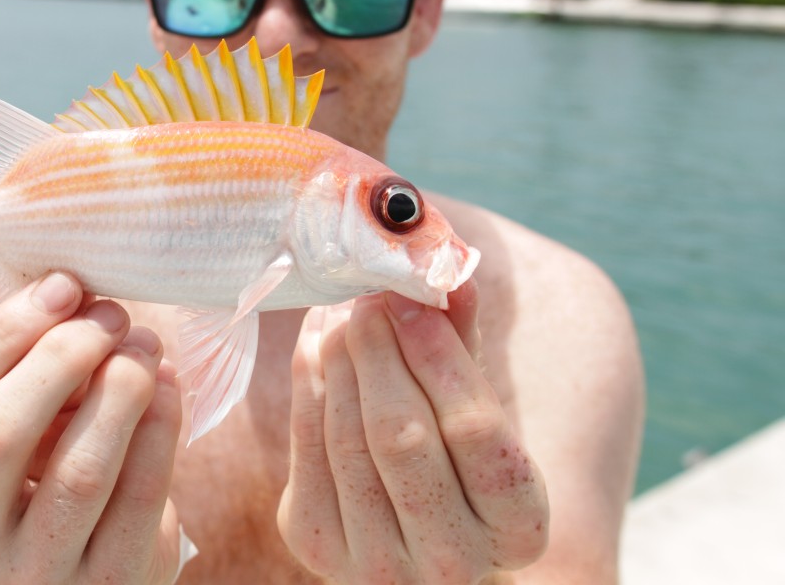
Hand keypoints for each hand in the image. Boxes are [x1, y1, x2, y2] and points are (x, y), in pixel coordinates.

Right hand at [0, 272, 185, 583]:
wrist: (92, 574)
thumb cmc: (48, 473)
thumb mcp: (16, 428)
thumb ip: (21, 368)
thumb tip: (65, 287)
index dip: (6, 331)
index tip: (61, 285)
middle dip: (61, 355)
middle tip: (110, 313)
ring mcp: (35, 577)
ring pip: (78, 471)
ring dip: (120, 387)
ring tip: (145, 344)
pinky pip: (139, 497)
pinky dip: (161, 427)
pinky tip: (170, 385)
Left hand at [277, 281, 548, 583]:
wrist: (410, 536)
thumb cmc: (457, 460)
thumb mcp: (479, 407)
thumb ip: (464, 343)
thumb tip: (451, 269)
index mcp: (519, 531)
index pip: (476, 432)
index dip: (439, 357)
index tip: (412, 300)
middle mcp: (451, 564)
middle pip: (402, 437)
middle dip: (380, 351)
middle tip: (368, 294)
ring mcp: (376, 563)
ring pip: (347, 438)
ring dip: (339, 359)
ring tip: (343, 307)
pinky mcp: (316, 544)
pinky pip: (305, 444)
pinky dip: (309, 380)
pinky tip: (317, 339)